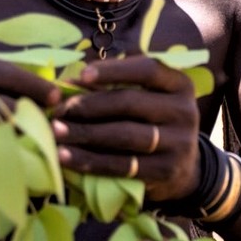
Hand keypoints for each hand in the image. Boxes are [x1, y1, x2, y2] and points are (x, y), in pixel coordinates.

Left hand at [50, 55, 200, 201]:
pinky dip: (90, 161)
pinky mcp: (167, 170)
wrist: (183, 169)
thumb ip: (113, 88)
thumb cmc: (152, 124)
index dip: (113, 70)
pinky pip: (123, 165)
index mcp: (180, 85)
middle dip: (88, 105)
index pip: (148, 70)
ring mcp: (180, 143)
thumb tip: (68, 84)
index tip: (82, 74)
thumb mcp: (145, 99)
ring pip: (125, 135)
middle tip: (57, 110)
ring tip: (55, 132)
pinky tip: (65, 157)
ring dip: (85, 133)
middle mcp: (185, 111)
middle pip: (130, 102)